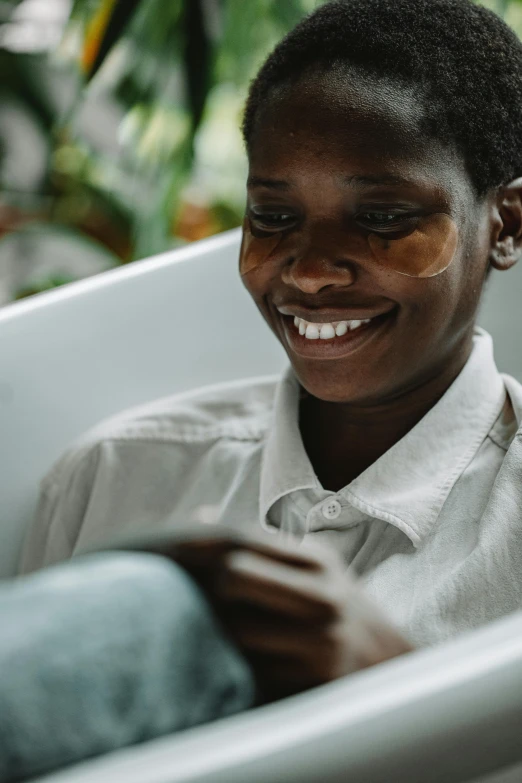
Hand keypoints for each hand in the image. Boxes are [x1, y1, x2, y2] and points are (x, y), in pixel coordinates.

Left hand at [213, 536, 413, 700]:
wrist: (387, 667)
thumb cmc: (333, 608)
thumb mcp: (310, 567)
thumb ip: (259, 545)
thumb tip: (200, 516)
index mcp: (316, 561)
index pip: (244, 539)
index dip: (200, 544)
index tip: (168, 551)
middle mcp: (322, 596)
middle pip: (234, 576)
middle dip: (212, 588)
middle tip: (204, 600)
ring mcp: (320, 641)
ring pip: (237, 628)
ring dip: (219, 631)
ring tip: (218, 633)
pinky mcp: (312, 683)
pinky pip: (250, 671)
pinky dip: (236, 668)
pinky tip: (238, 665)